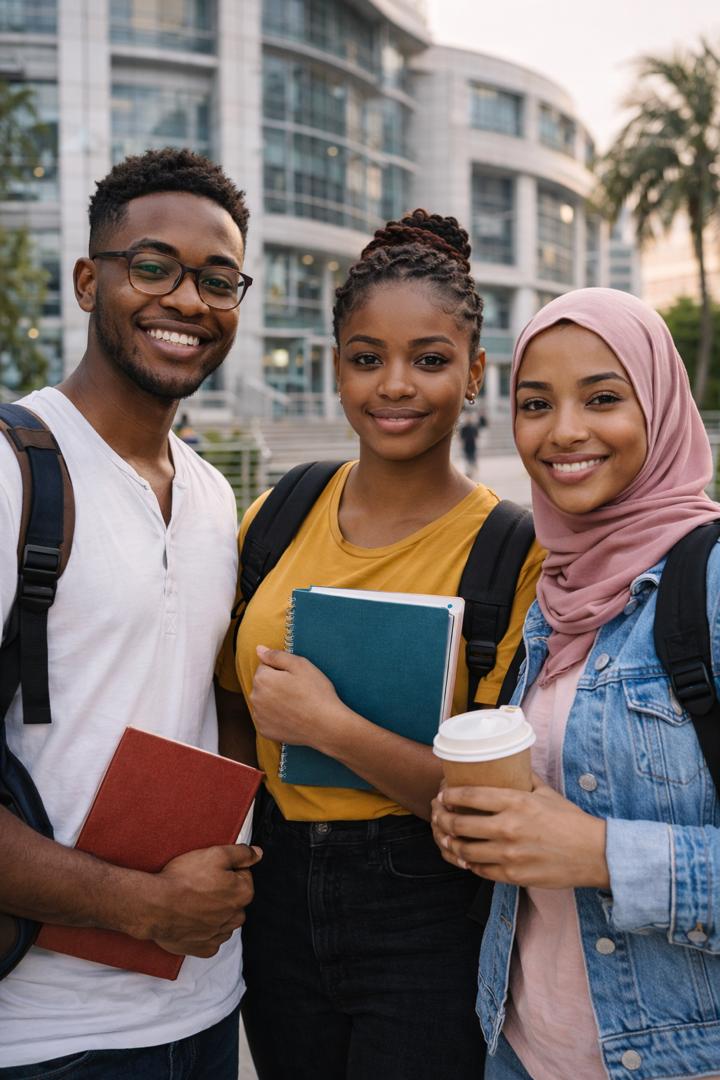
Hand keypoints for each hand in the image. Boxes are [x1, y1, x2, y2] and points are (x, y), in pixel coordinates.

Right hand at [143, 843, 261, 956]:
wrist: (156, 906)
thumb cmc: (184, 878)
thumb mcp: (215, 854)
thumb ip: (241, 853)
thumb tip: (258, 854)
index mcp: (243, 893)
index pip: (243, 875)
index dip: (226, 869)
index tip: (210, 869)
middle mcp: (235, 917)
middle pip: (234, 899)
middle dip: (223, 891)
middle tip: (200, 884)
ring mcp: (220, 935)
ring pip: (224, 920)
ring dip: (214, 912)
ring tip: (193, 902)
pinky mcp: (204, 948)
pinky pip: (210, 938)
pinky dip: (204, 930)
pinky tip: (191, 920)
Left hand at [251, 645, 347, 748]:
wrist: (327, 726)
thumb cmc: (316, 693)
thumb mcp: (300, 665)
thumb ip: (276, 655)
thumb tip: (259, 649)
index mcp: (262, 679)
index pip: (265, 666)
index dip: (282, 670)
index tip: (296, 678)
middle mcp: (255, 698)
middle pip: (263, 684)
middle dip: (275, 684)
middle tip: (297, 691)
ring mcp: (258, 716)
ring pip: (264, 701)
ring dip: (274, 700)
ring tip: (295, 704)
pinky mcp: (264, 730)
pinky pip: (266, 717)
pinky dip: (275, 716)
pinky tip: (291, 716)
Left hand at [431, 775, 608, 889]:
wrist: (594, 854)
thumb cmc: (570, 821)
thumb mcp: (546, 792)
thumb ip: (524, 779)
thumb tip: (509, 763)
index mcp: (515, 802)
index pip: (470, 796)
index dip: (450, 795)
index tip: (443, 795)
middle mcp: (508, 828)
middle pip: (460, 825)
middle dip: (443, 821)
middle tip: (439, 817)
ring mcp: (509, 855)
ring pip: (465, 850)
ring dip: (452, 844)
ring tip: (448, 838)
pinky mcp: (513, 876)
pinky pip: (480, 870)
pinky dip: (470, 863)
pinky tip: (467, 858)